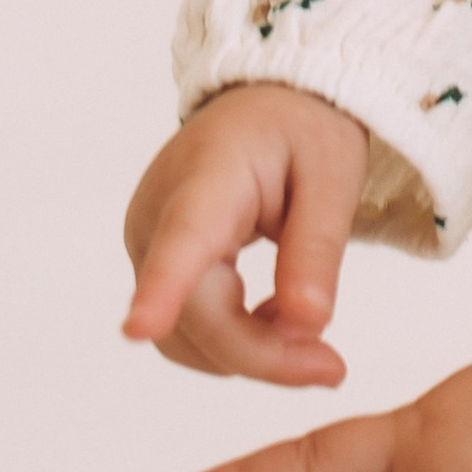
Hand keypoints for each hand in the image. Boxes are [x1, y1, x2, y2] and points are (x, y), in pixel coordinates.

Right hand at [123, 84, 370, 385]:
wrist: (267, 102)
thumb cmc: (301, 129)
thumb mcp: (333, 174)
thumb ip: (317, 249)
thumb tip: (308, 325)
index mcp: (207, 179)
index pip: (181, 242)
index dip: (161, 291)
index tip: (138, 329)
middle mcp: (158, 217)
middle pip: (194, 314)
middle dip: (262, 353)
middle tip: (332, 369)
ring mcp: (149, 244)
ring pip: (186, 334)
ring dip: (250, 351)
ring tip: (309, 324)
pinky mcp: (154, 264)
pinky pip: (188, 326)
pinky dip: (236, 338)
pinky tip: (280, 315)